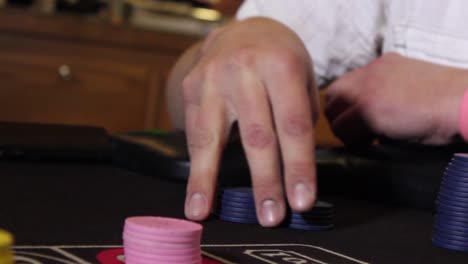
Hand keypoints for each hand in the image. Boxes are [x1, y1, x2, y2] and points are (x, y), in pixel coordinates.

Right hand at [182, 18, 318, 225]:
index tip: (301, 201)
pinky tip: (195, 193)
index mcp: (280, 65)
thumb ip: (298, 118)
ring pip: (212, 137)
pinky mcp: (191, 88)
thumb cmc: (278, 60)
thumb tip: (292, 171)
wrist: (242, 32)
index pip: (292, 125)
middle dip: (264, 181)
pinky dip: (195, 167)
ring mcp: (211, 79)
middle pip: (256, 136)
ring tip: (205, 212)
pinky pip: (193, 133)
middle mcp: (243, 70)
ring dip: (209, 180)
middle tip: (270, 217)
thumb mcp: (302, 78)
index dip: (298, 167)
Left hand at [326, 53, 467, 144]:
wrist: (464, 104)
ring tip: (367, 139)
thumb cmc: (446, 102)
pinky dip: (355, 141)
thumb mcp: (411, 86)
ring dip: (346, 131)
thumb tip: (365, 119)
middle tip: (357, 133)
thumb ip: (385, 93)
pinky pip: (345, 131)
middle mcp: (369, 73)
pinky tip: (373, 143)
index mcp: (381, 65)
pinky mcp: (369, 111)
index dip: (344, 106)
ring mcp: (367, 91)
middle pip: (332, 97)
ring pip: (335, 116)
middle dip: (339, 118)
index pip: (343, 85)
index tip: (354, 121)